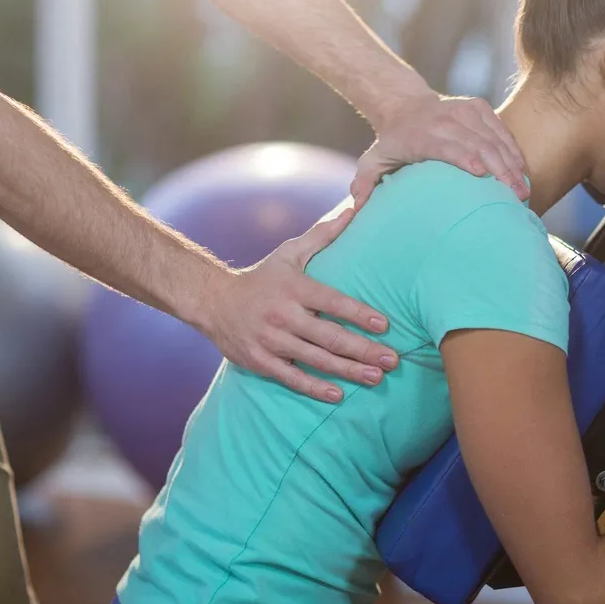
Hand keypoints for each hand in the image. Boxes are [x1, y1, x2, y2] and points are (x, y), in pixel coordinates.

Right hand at [194, 207, 398, 402]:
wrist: (212, 301)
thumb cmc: (261, 277)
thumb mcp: (289, 253)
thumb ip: (323, 235)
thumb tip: (353, 209)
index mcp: (295, 288)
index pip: (332, 302)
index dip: (359, 314)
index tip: (384, 325)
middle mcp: (284, 315)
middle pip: (330, 336)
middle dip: (364, 350)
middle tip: (392, 360)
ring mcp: (271, 340)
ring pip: (315, 359)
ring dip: (348, 370)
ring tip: (376, 378)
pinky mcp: (260, 361)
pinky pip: (292, 377)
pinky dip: (315, 388)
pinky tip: (338, 394)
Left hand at [352, 92, 527, 207]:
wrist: (406, 105)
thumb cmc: (393, 142)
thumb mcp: (373, 161)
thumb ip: (363, 183)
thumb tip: (356, 206)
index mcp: (423, 135)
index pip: (447, 146)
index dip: (465, 158)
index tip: (482, 175)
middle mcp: (446, 120)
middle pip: (478, 145)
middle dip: (500, 169)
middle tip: (516, 195)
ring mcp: (465, 111)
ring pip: (494, 138)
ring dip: (511, 163)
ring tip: (523, 188)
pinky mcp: (479, 107)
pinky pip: (501, 129)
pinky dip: (513, 149)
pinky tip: (522, 170)